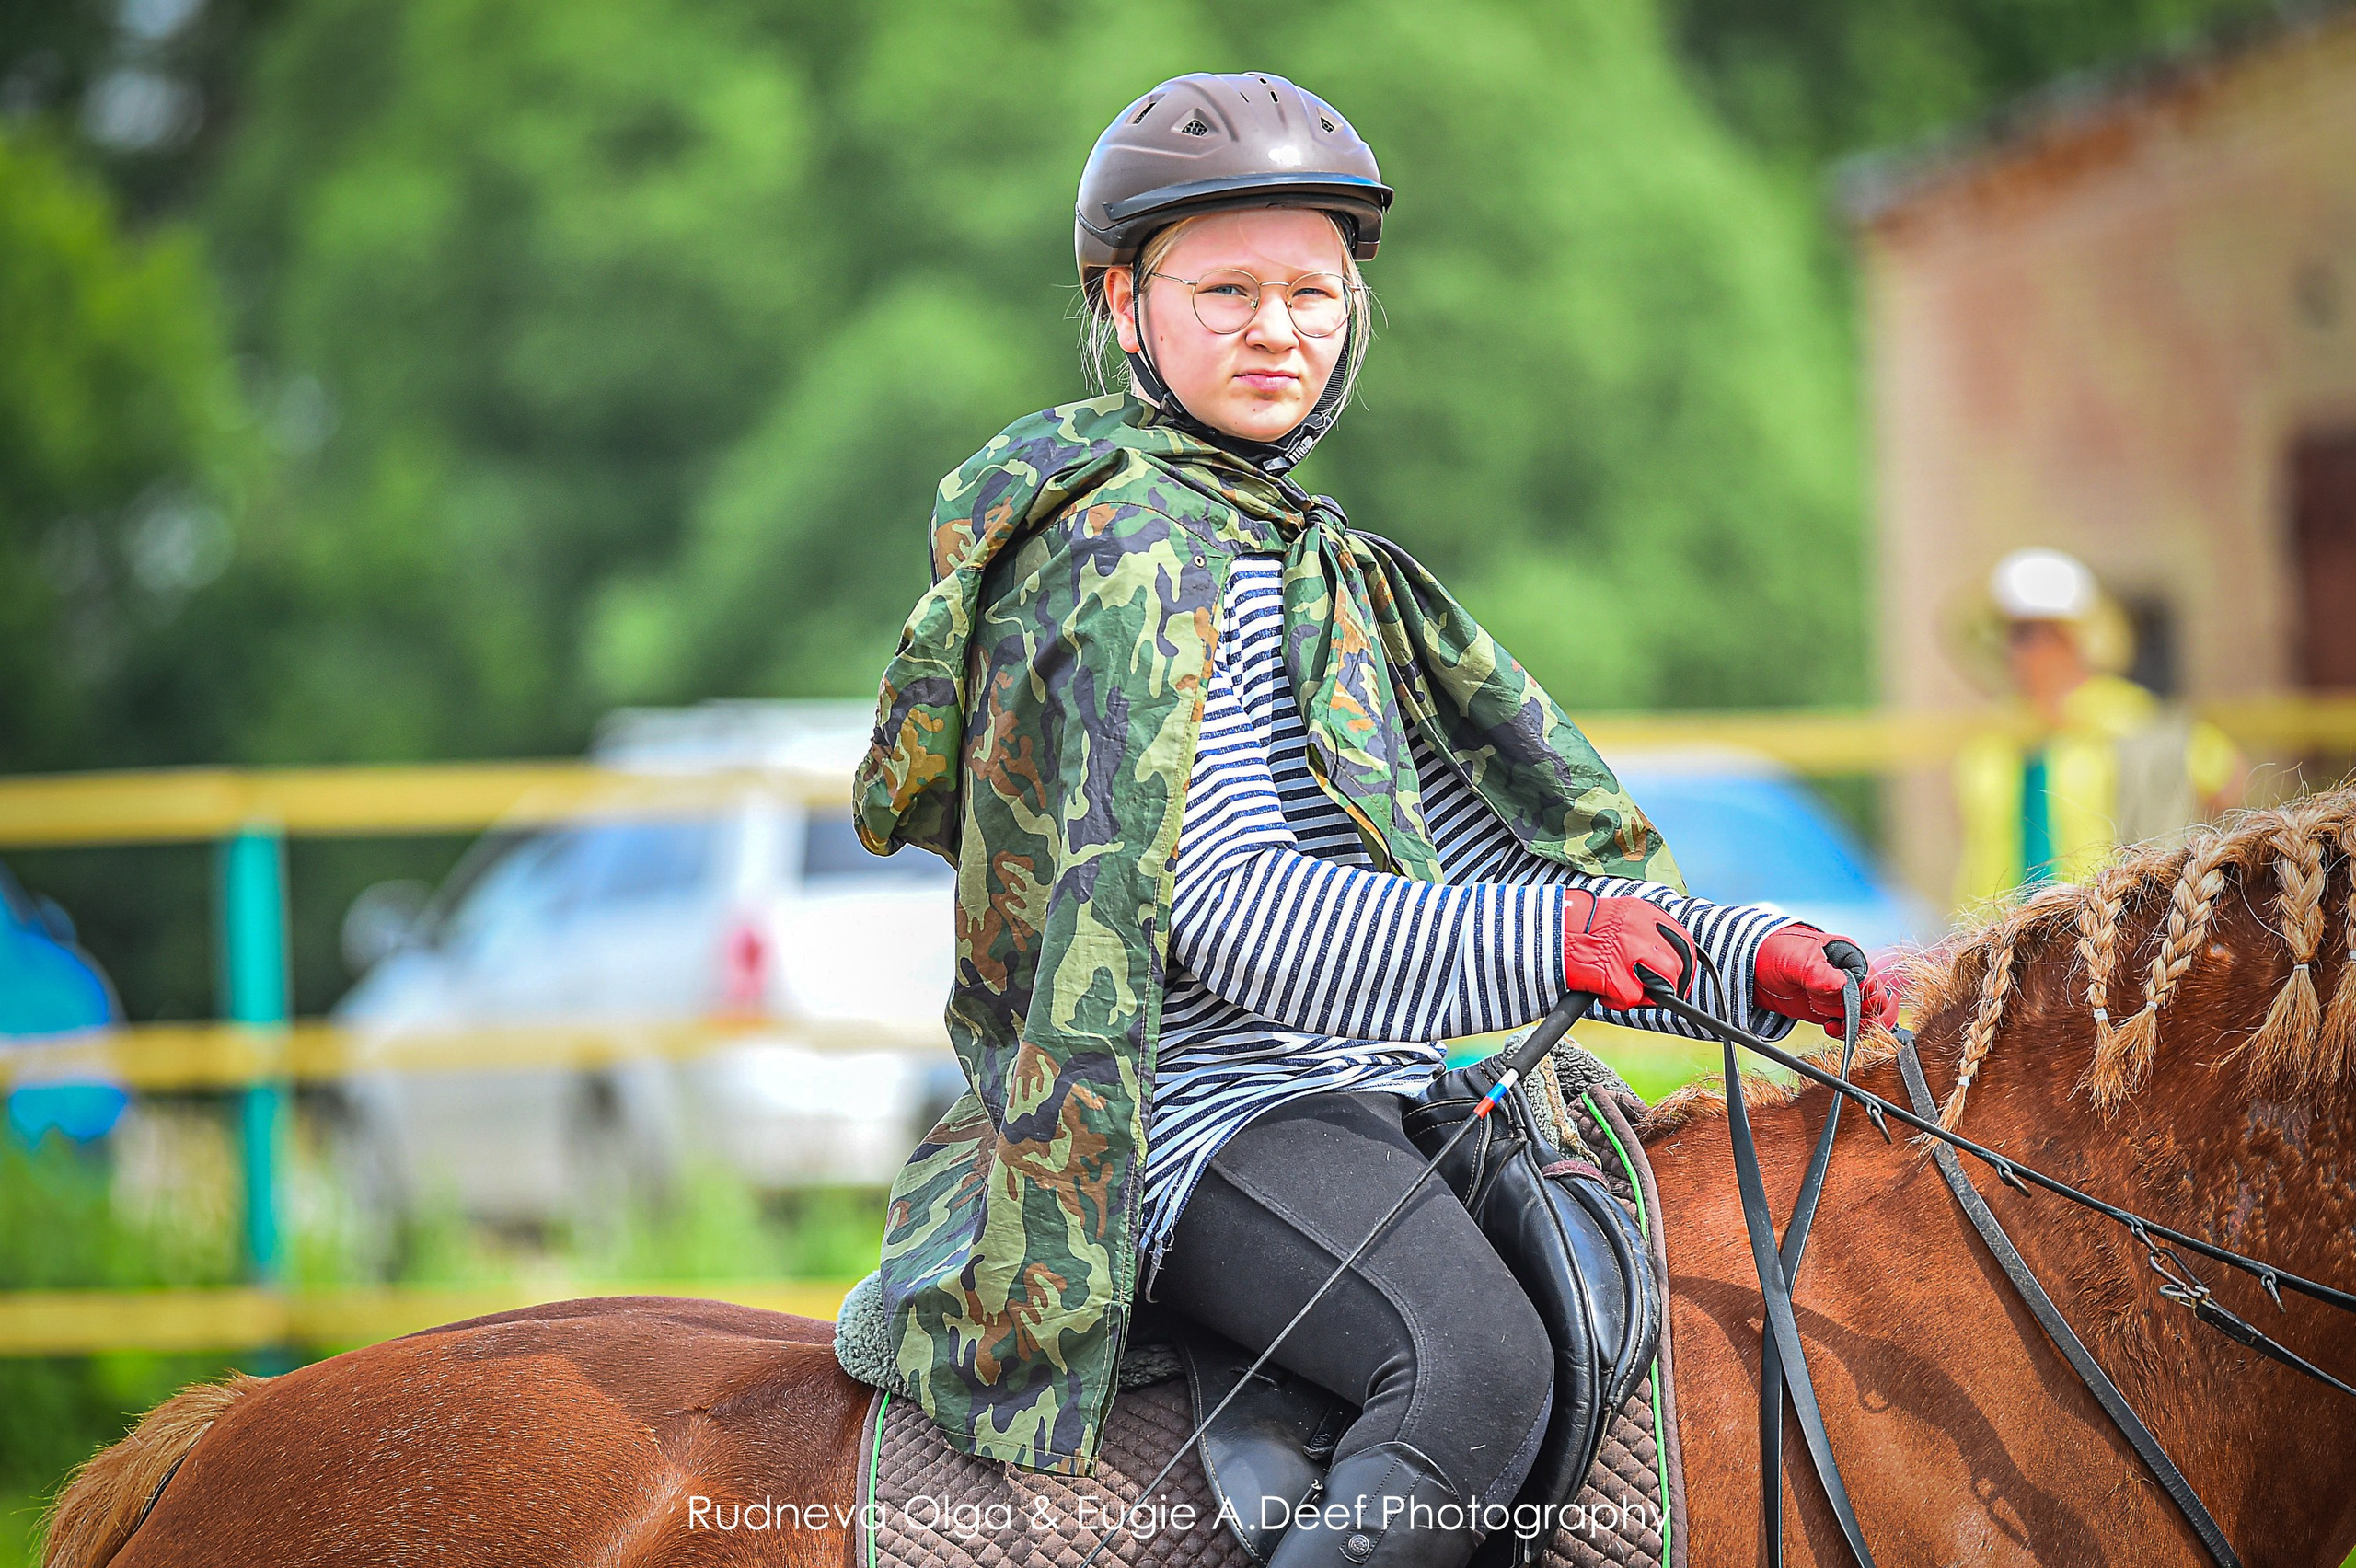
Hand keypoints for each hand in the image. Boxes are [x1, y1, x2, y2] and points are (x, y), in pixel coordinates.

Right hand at [1563, 890, 1696, 1011]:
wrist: (1548, 932)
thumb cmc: (1579, 928)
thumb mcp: (1619, 917)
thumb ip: (1643, 932)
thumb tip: (1662, 956)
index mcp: (1645, 913)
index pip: (1682, 943)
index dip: (1682, 965)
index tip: (1677, 976)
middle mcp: (1642, 931)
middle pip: (1677, 967)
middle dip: (1668, 984)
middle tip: (1651, 990)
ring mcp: (1630, 953)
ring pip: (1662, 984)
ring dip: (1646, 994)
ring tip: (1624, 988)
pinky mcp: (1615, 975)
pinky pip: (1632, 999)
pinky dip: (1619, 1001)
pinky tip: (1604, 991)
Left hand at [1755, 924, 1897, 1035]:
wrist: (1752, 966)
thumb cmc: (1775, 951)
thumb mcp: (1795, 959)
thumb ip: (1817, 971)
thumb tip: (1840, 984)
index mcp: (1850, 958)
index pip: (1874, 984)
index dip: (1863, 999)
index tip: (1841, 1005)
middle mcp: (1851, 976)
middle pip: (1877, 1004)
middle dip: (1858, 1014)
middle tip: (1835, 1016)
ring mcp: (1841, 995)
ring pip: (1867, 1017)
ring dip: (1851, 1025)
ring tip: (1829, 1022)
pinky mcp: (1829, 1011)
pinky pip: (1850, 1026)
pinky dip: (1844, 1032)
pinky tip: (1829, 1028)